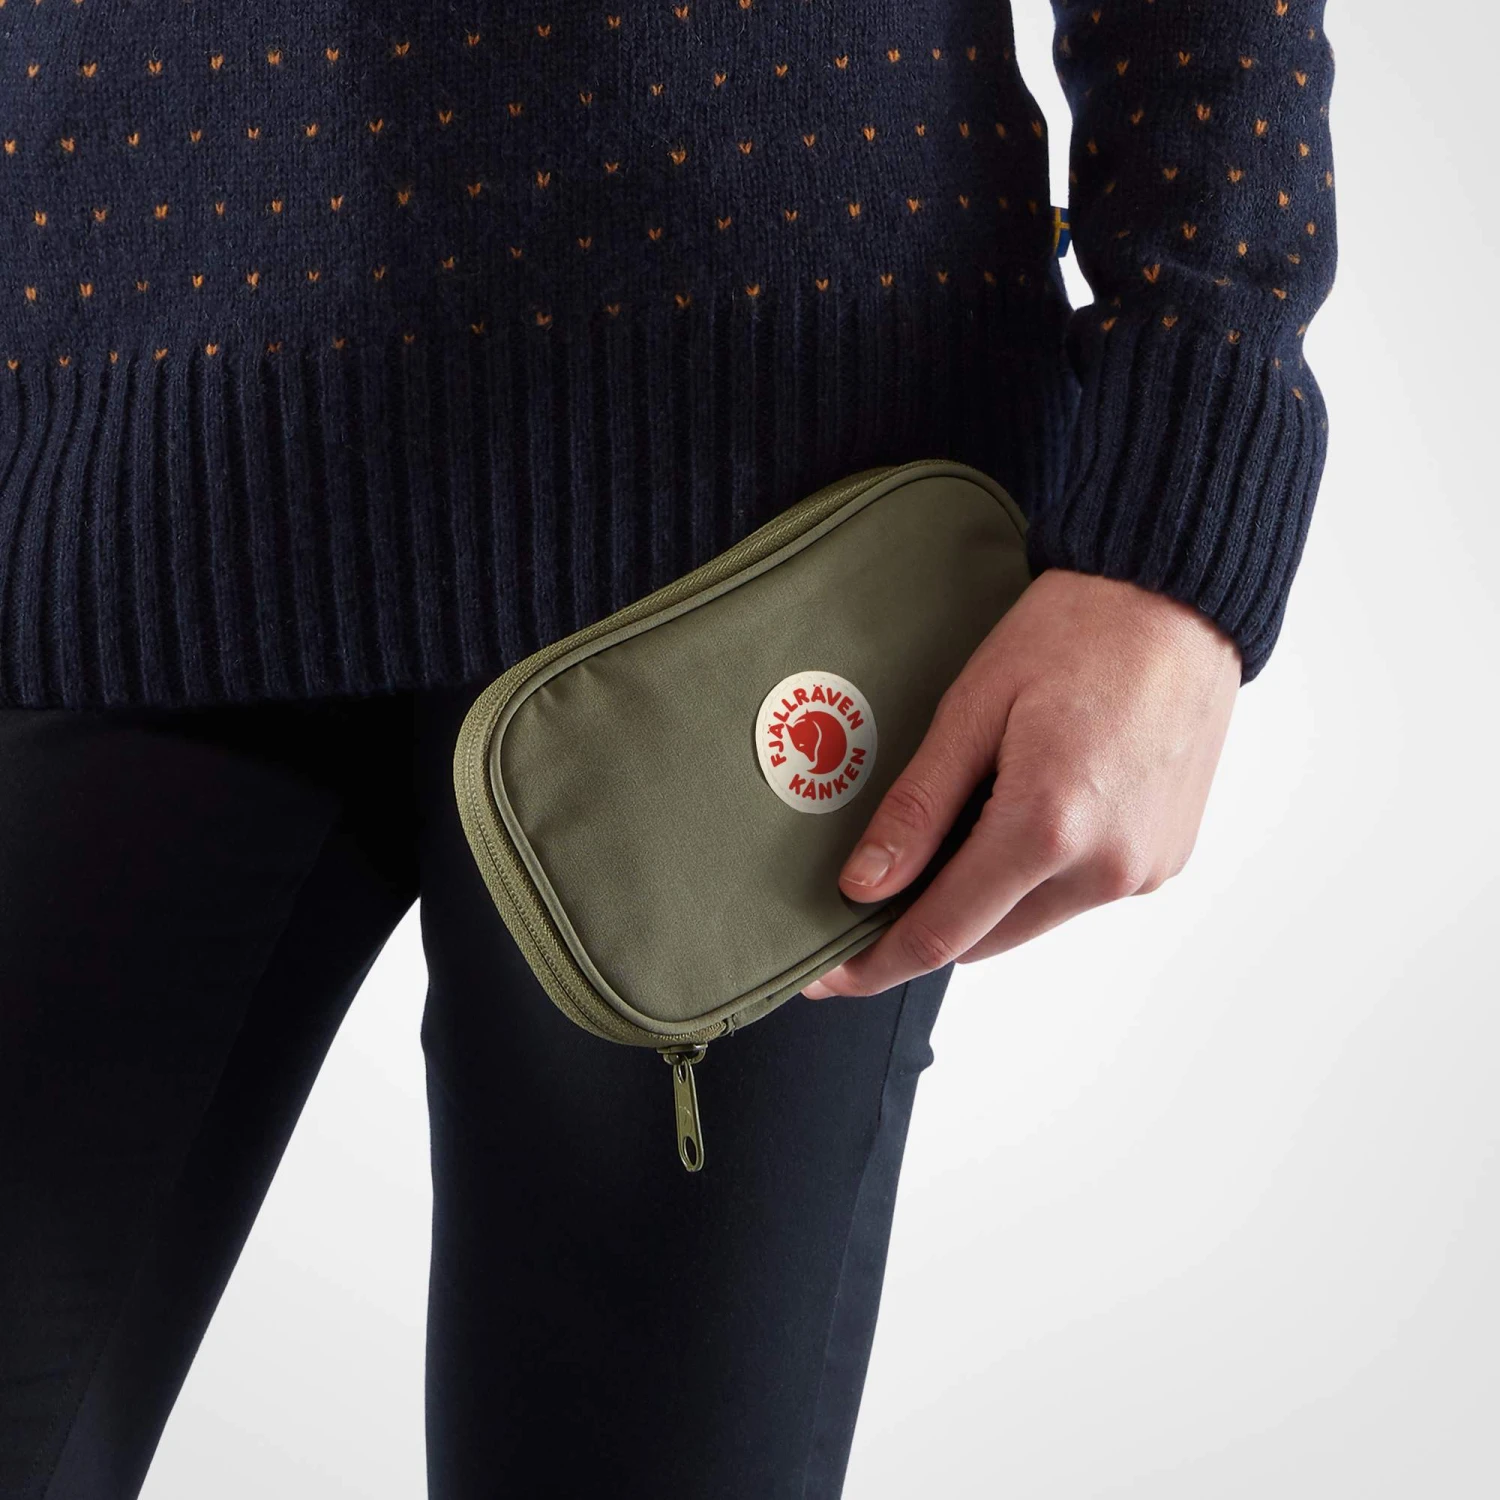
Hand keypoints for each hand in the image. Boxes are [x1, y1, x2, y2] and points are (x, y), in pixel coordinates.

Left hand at [800, 569, 1241, 997]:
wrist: (1177, 596)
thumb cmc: (1076, 632)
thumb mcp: (972, 709)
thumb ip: (917, 808)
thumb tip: (863, 885)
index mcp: (1048, 826)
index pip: (941, 933)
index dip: (874, 962)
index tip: (825, 976)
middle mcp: (1106, 867)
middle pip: (982, 941)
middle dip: (921, 926)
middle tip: (872, 893)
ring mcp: (1144, 869)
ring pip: (1028, 924)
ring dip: (979, 902)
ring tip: (949, 836)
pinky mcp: (1166, 859)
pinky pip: (1075, 897)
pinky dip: (1031, 879)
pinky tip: (1013, 819)